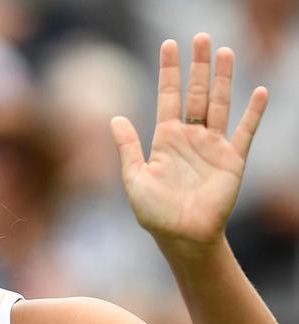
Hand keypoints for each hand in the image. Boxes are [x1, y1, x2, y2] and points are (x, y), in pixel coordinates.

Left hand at [111, 33, 267, 251]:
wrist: (182, 236)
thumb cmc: (154, 211)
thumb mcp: (134, 177)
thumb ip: (128, 147)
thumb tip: (114, 117)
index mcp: (165, 138)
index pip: (168, 96)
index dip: (169, 72)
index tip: (169, 45)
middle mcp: (190, 137)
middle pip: (195, 93)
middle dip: (197, 66)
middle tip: (200, 37)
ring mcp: (212, 146)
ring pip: (219, 104)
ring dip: (223, 79)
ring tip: (225, 51)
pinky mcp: (233, 160)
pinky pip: (245, 132)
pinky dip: (254, 113)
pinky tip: (259, 91)